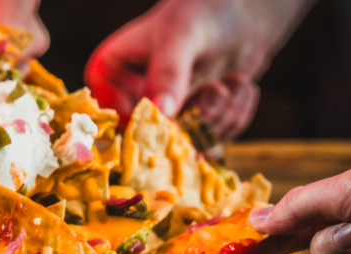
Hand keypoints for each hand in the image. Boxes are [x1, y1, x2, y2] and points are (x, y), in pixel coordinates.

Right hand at [85, 0, 314, 137]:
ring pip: (190, 144)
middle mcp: (131, 102)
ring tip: (229, 80)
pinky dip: (234, 115)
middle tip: (217, 87)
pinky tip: (236, 85)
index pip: (114, 119)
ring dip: (221, 113)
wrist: (242, 12)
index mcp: (108, 76)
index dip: (147, 125)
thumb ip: (168, 73)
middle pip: (156, 140)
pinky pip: (214, 141)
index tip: (179, 112)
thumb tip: (159, 112)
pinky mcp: (192, 126)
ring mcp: (164, 118)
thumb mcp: (180, 37)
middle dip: (196, 117)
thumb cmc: (201, 11)